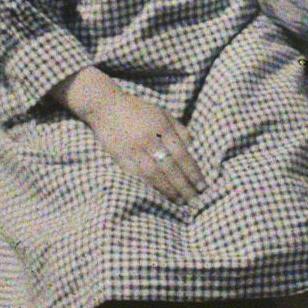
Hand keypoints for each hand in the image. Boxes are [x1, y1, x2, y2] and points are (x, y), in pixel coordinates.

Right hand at [57, 67, 205, 205]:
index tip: (202, 186)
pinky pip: (137, 175)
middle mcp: (148, 139)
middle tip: (194, 200)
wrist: (105, 106)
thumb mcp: (162, 113)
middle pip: (169, 168)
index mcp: (162, 127)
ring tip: (179, 201)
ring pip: (153, 175)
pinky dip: (149, 186)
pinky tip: (159, 194)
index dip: (193, 172)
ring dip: (168, 190)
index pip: (181, 154)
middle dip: (184, 186)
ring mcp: (133, 149)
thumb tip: (193, 146)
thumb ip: (178, 129)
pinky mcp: (119, 157)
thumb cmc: (137, 109)